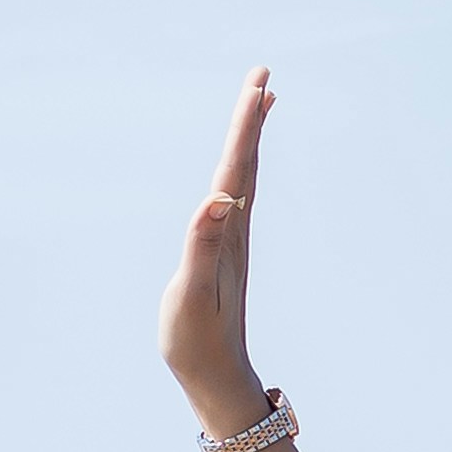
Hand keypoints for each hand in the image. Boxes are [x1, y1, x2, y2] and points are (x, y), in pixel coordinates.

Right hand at [161, 68, 271, 431]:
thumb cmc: (197, 340)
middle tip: (261, 75)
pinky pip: (233, 197)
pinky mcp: (224, 253)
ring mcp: (231, 240)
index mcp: (228, 232)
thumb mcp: (191, 293)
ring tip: (259, 105)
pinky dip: (237, 169)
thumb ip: (202, 244)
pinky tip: (235, 168)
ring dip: (249, 139)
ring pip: (243, 178)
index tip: (259, 82)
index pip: (237, 167)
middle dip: (251, 117)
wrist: (216, 377)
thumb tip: (219, 198)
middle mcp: (235, 230)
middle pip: (245, 163)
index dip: (246, 124)